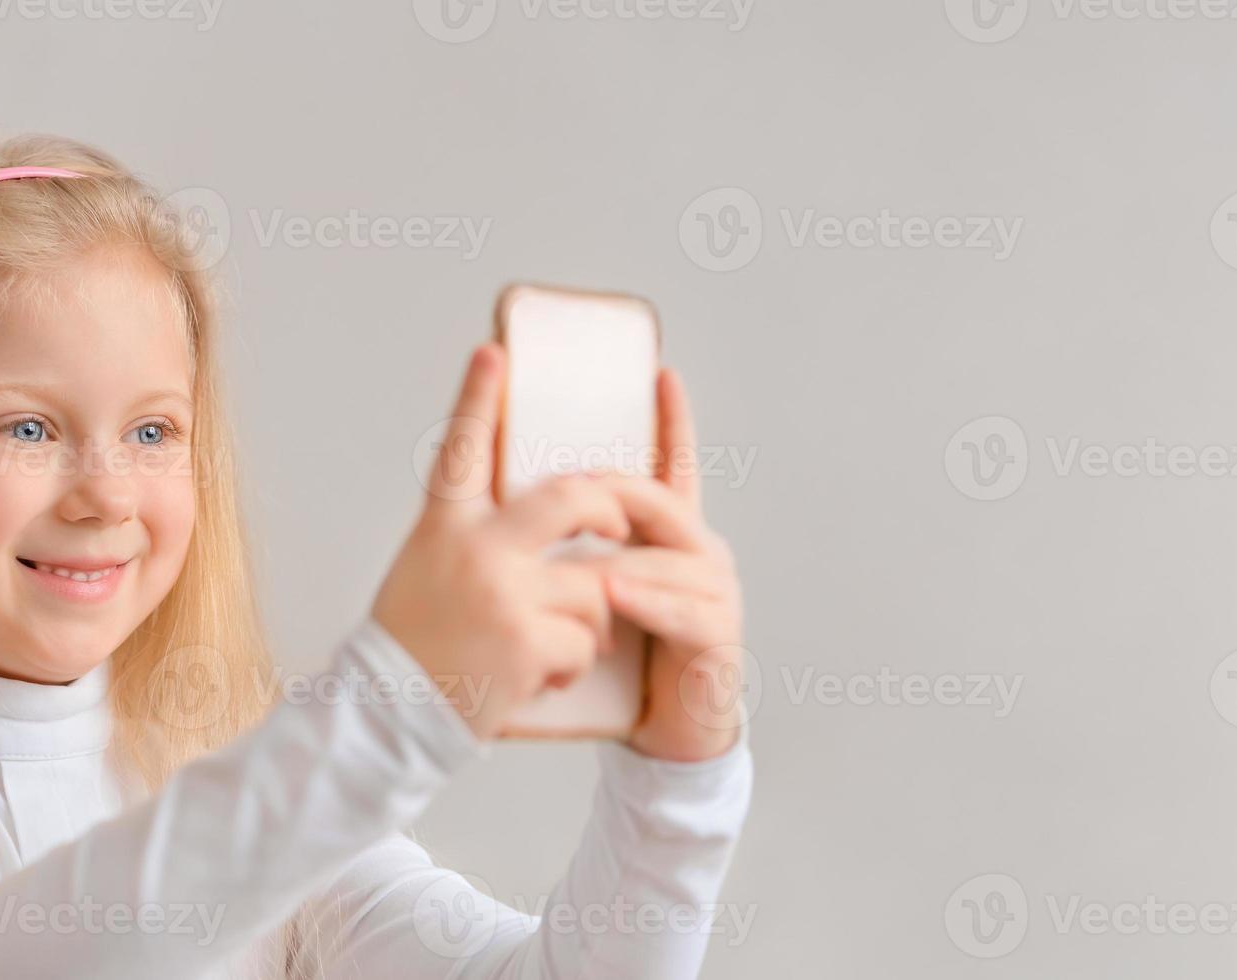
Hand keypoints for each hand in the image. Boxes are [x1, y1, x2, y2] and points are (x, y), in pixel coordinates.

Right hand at [372, 344, 630, 738]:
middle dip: (608, 506)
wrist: (388, 717)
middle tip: (621, 517)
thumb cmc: (412, 643)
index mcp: (443, 527)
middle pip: (569, 499)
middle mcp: (474, 549)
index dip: (478, 396)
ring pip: (594, 586)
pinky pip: (587, 641)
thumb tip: (530, 509)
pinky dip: (573, 663)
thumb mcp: (426, 568)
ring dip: (588, 618)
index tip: (494, 353)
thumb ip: (471, 534)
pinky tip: (536, 677)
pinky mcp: (529, 641)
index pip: (462, 448)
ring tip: (551, 642)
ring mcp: (505, 593)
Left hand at [608, 369, 747, 762]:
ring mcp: (715, 593)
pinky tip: (612, 592)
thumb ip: (577, 550)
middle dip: (614, 489)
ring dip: (622, 547)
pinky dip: (644, 598)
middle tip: (569, 482)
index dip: (672, 422)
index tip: (662, 373)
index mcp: (671, 539)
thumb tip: (519, 504)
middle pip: (661, 502)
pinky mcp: (717, 637)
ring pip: (669, 553)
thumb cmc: (626, 662)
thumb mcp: (597, 594)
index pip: (674, 469)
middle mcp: (701, 554)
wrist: (665, 737)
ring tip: (581, 539)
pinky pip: (681, 609)